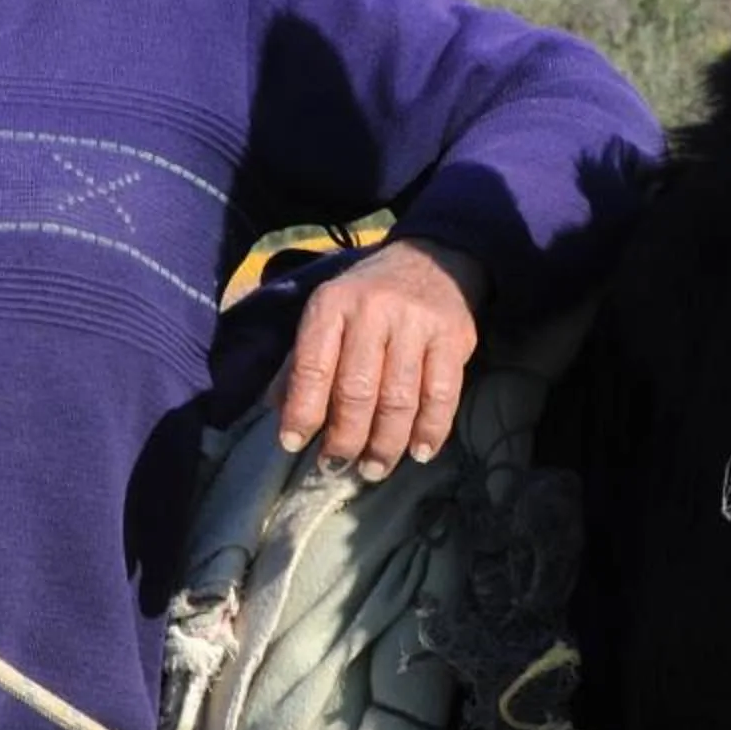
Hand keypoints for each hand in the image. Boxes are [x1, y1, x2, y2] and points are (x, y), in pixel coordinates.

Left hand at [271, 237, 487, 482]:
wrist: (434, 259)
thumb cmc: (369, 297)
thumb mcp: (328, 314)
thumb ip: (301, 360)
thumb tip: (276, 411)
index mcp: (333, 304)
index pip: (312, 367)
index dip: (302, 412)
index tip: (293, 446)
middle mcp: (374, 310)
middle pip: (357, 390)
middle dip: (345, 439)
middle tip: (336, 467)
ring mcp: (417, 323)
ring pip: (399, 400)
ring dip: (385, 445)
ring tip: (373, 470)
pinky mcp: (454, 337)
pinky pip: (443, 395)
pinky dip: (431, 431)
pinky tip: (419, 453)